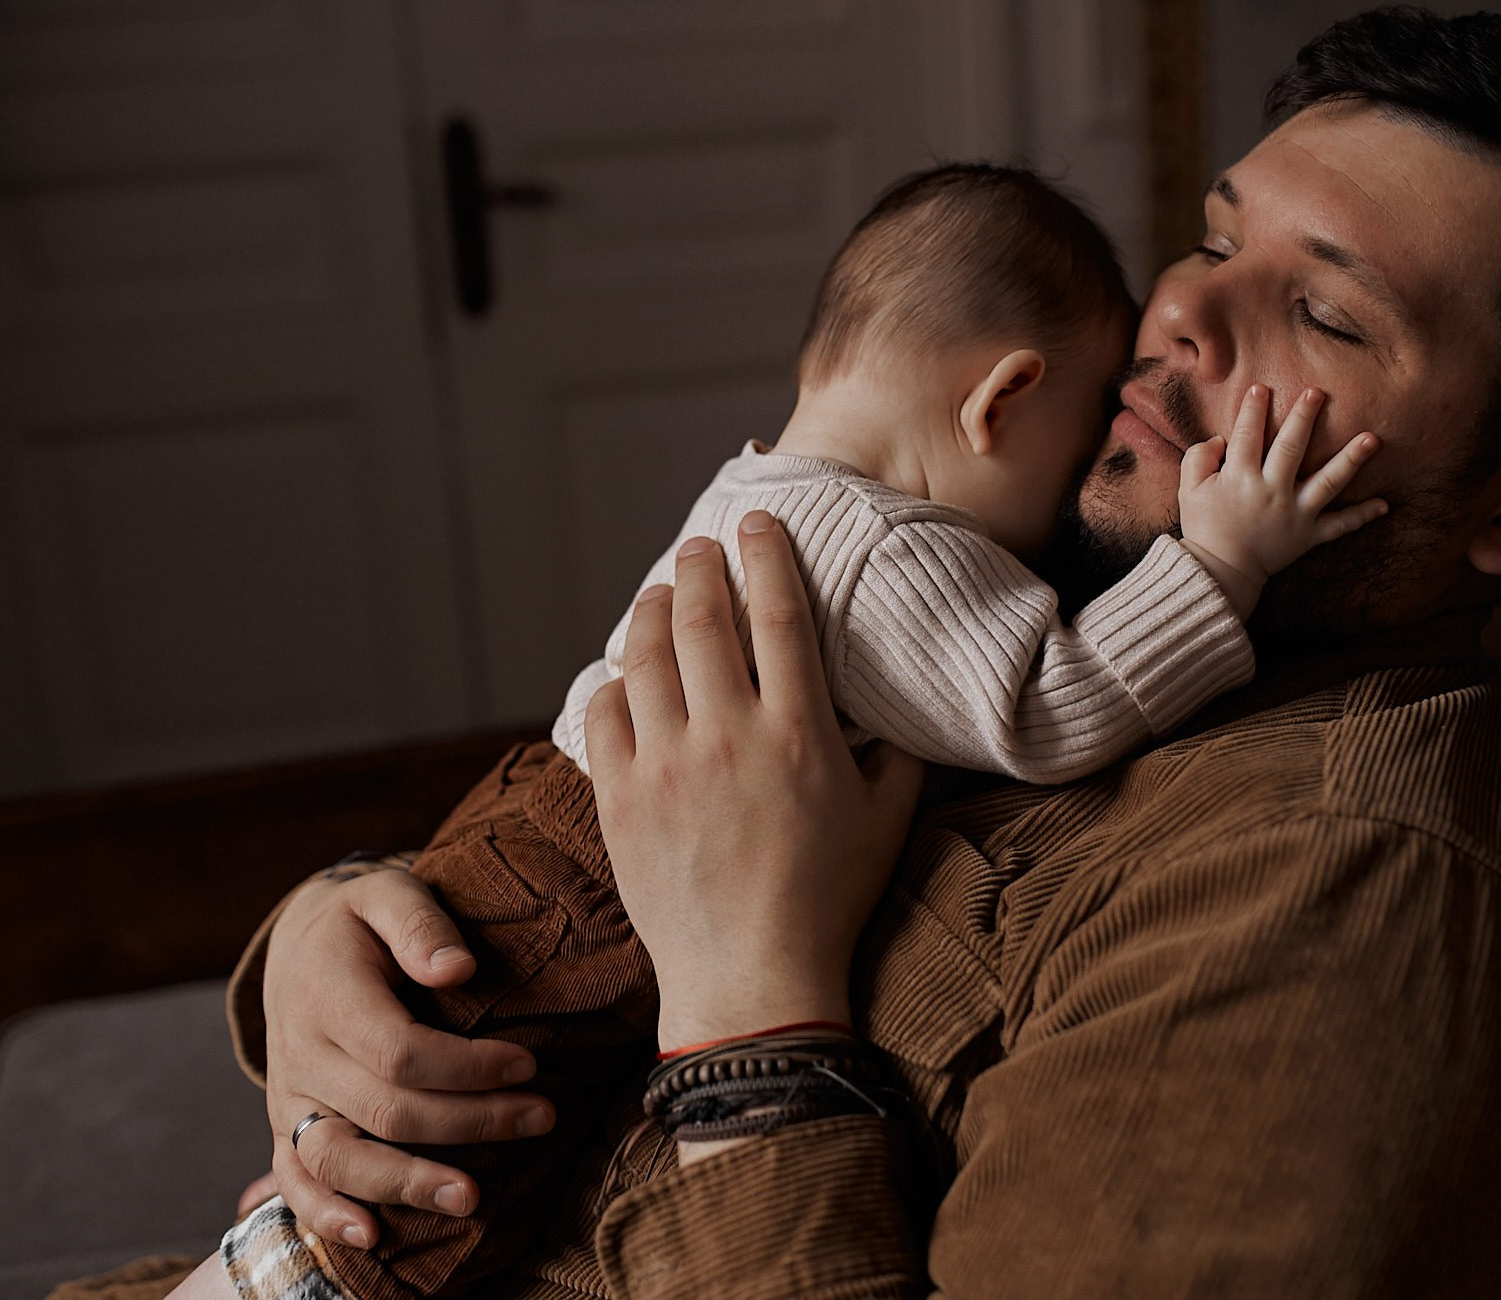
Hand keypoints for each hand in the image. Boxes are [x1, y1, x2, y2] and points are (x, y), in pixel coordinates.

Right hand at [259, 866, 556, 1245]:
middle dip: (470, 1123)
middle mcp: (302, 1053)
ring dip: (406, 1184)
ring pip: (339, 1157)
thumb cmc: (360, 918)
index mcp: (328, 995)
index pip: (399, 1051)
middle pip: (385, 1110)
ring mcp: (291, 1097)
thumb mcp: (387, 893)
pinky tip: (372, 1237)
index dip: (468, 1067)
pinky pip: (296, 1180)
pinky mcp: (287, 1126)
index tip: (528, 1065)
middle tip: (541, 1118)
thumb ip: (420, 925)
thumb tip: (458, 968)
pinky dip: (325, 1215)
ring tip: (472, 1199)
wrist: (297, 942)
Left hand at [584, 513, 923, 1052]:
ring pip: (645, 653)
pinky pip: (602, 714)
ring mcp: (666, 764)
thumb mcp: (885, 818)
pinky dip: (613, 680)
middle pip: (703, 616)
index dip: (766, 555)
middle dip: (700, 565)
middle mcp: (728, 735)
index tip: (757, 523)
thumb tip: (897, 705)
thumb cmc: (829, 900)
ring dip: (651, 608)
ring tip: (660, 593)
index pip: (779, 612)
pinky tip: (625, 673)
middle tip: (701, 546)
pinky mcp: (620, 797)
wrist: (753, 978)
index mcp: (798, 732)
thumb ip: (896, 751)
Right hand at [1177, 384, 1386, 616]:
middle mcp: (1272, 491)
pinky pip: (1339, 525)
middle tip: (1318, 392)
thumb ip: (1197, 458)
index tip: (1261, 388)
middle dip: (1304, 417)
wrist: (1220, 572)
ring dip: (1350, 458)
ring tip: (1372, 438)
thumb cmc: (1204, 527)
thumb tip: (1220, 439)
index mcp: (1240, 478)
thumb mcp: (1188, 490)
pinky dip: (1361, 516)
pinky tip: (1384, 504)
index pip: (1247, 436)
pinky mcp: (1308, 535)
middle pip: (1291, 448)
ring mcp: (1295, 513)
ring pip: (1328, 481)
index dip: (1252, 410)